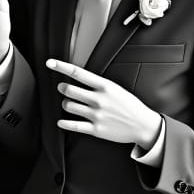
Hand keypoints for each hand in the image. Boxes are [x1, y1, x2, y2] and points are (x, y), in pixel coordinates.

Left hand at [46, 58, 162, 146]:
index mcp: (105, 87)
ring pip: (68, 106)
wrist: (144, 125)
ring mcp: (97, 115)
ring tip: (70, 104)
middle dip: (62, 88)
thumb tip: (77, 77)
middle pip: (68, 90)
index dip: (62, 67)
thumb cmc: (129, 105)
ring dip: (65, 104)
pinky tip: (61, 122)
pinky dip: (64, 123)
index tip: (50, 63)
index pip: (78, 73)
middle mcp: (99, 100)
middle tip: (63, 88)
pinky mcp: (96, 129)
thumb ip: (97, 84)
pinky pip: (73, 125)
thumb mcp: (115, 89)